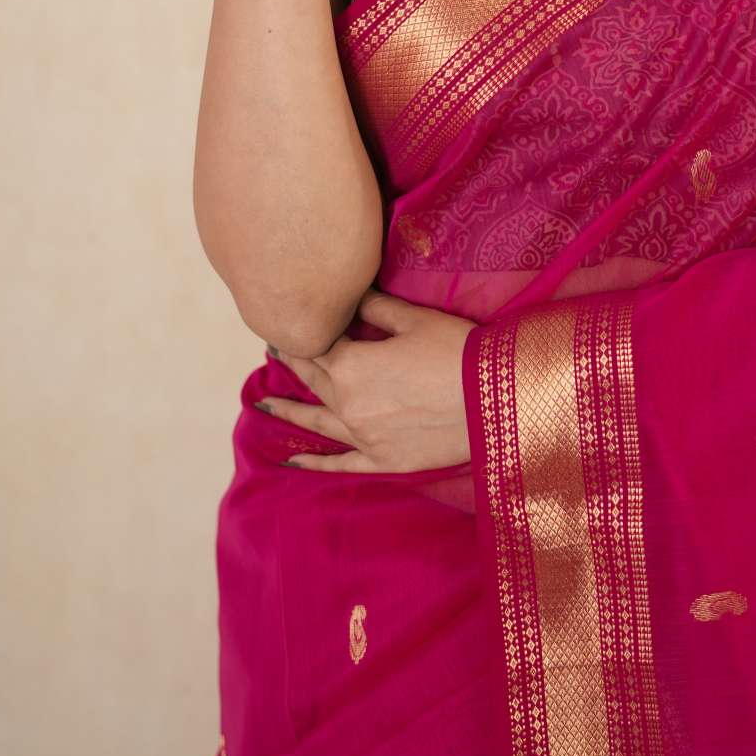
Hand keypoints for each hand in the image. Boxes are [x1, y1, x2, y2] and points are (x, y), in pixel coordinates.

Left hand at [258, 289, 477, 473]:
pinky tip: (293, 462)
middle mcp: (348, 403)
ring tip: (262, 406)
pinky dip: (315, 463)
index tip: (290, 322)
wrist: (492, 398)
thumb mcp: (415, 319)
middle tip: (273, 351)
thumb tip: (352, 292)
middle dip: (293, 362)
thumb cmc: (456, 351)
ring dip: (288, 413)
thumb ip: (377, 308)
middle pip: (314, 379)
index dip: (309, 331)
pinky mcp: (381, 460)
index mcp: (351, 365)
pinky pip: (340, 463)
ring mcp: (363, 436)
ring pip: (316, 421)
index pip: (321, 344)